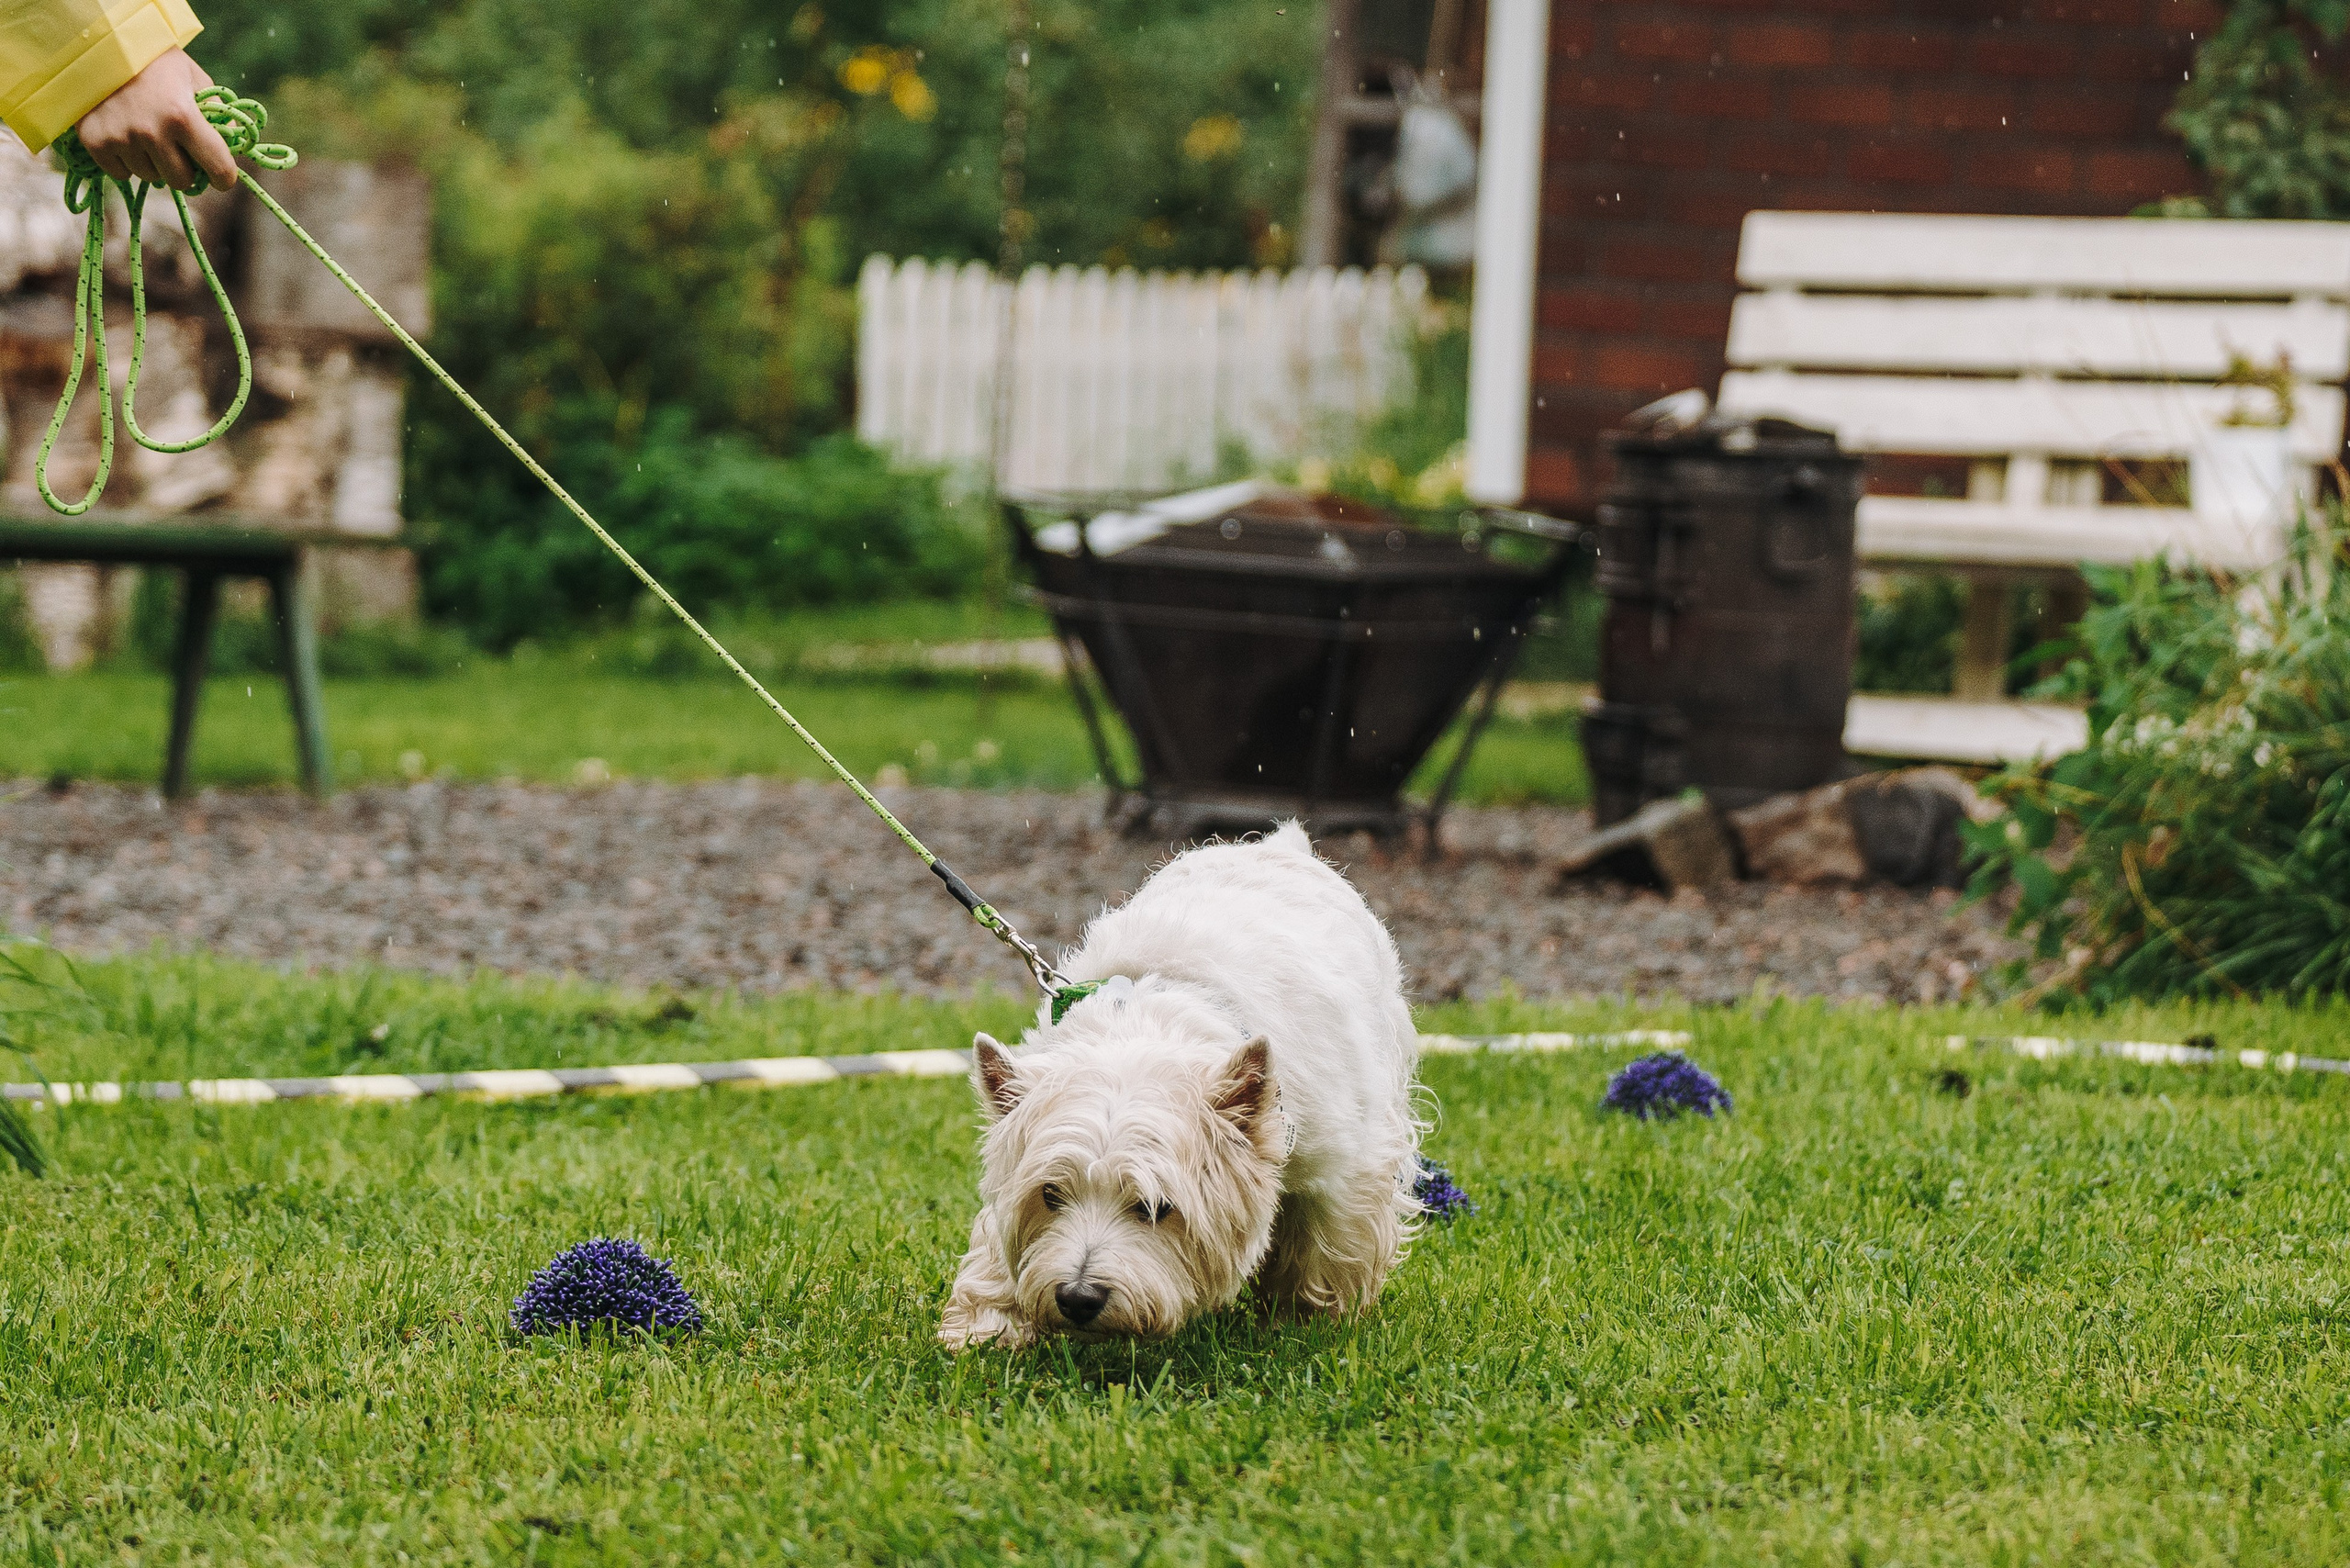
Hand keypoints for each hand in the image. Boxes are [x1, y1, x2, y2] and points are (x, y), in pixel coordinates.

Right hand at [74, 48, 238, 190]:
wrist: (99, 44)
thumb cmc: (154, 60)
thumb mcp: (194, 78)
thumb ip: (217, 112)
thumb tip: (231, 147)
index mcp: (183, 116)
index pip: (218, 168)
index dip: (223, 177)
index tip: (220, 176)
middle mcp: (152, 132)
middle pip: (182, 181)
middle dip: (185, 169)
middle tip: (177, 149)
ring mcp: (121, 139)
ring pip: (151, 177)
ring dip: (154, 163)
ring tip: (146, 133)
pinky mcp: (95, 143)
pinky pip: (122, 173)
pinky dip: (126, 162)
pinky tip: (125, 137)